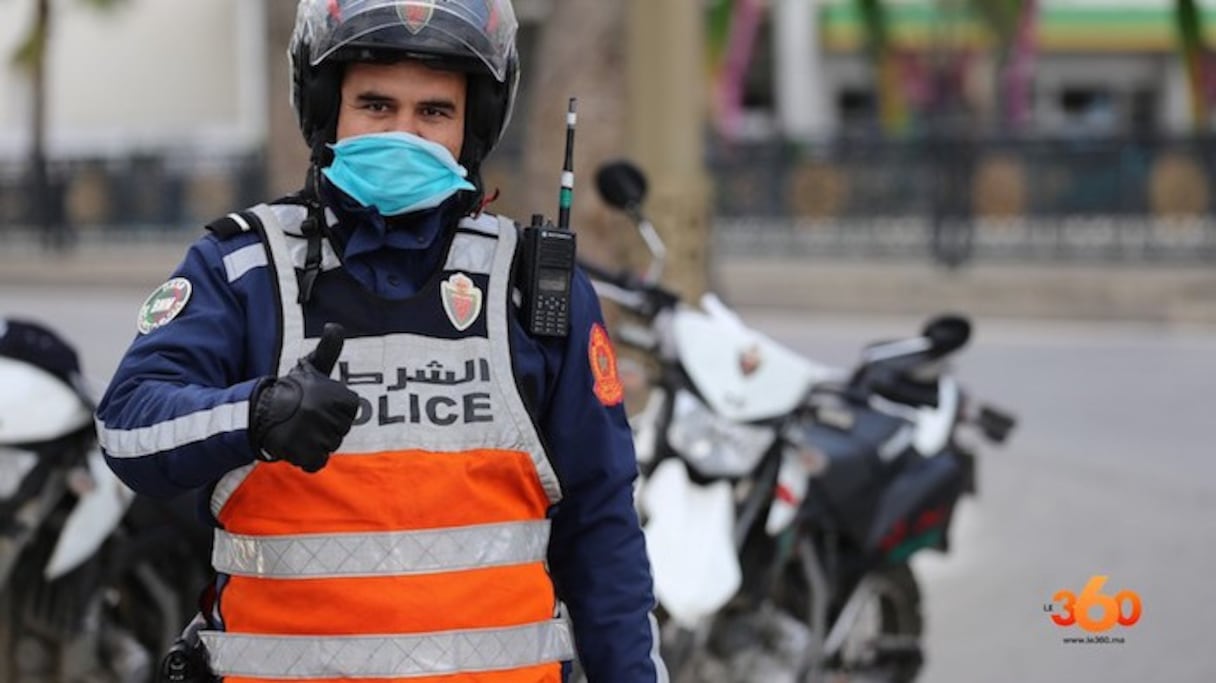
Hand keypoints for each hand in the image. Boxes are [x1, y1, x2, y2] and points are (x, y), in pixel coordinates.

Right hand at [250, 323, 358, 472]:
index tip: (317, 403)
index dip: (336, 409)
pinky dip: (307, 458)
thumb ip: (329, 350)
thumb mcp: (311, 368)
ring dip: (316, 442)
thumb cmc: (290, 390)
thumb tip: (334, 326)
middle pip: (341, 430)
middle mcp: (326, 414)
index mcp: (337, 395)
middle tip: (305, 417)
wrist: (256, 411)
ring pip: (330, 446)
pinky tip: (295, 445)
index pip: (351, 410)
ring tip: (299, 429)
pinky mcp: (303, 452)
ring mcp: (315, 434)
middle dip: (326, 426)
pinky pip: (316, 462)